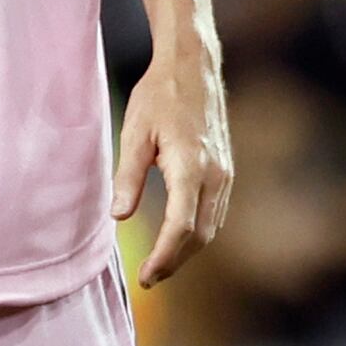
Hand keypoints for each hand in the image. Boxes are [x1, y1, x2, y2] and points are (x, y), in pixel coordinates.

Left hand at [113, 57, 234, 288]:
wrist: (193, 67)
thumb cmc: (159, 96)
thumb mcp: (134, 132)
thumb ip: (128, 177)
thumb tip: (119, 218)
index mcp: (190, 167)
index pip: (179, 227)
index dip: (163, 257)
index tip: (146, 277)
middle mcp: (215, 175)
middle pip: (199, 235)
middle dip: (174, 262)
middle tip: (148, 279)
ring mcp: (225, 173)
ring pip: (211, 227)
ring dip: (187, 251)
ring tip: (160, 265)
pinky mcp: (226, 170)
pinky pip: (216, 213)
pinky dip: (197, 233)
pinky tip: (178, 238)